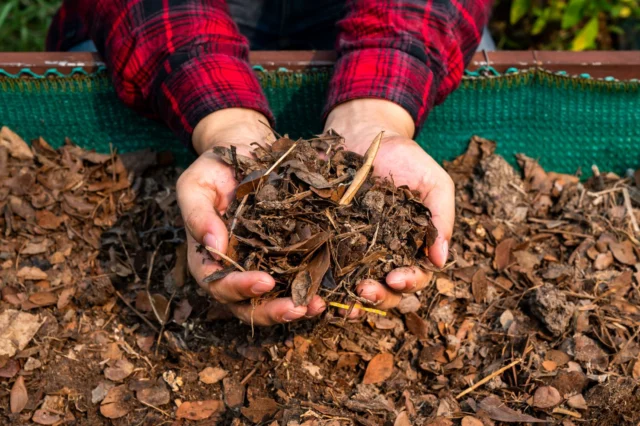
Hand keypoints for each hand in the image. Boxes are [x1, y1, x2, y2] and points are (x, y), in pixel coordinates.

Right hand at [178, 108, 325, 324]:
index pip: (219, 283)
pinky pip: (297, 277)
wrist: (242, 150)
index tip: (265, 281)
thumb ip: (197, 214)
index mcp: (209, 258)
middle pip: (247, 305)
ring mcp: (262, 264)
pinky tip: (330, 290)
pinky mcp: (286, 254)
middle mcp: (235, 268)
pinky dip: (312, 287)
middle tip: (297, 308)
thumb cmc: (213, 169)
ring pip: (274, 299)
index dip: (239, 289)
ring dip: (296, 307)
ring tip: (318, 306)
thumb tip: (213, 247)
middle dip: (272, 311)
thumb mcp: (196, 185)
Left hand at [324, 99, 454, 313]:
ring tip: (344, 301)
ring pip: (356, 286)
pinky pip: (328, 268)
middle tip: (365, 290)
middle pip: (386, 290)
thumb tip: (440, 260)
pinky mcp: (329, 241)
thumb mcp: (432, 182)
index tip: (395, 277)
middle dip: (378, 296)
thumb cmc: (404, 158)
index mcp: (412, 246)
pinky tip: (317, 290)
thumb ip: (441, 217)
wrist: (364, 135)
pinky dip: (324, 283)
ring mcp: (355, 250)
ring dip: (352, 299)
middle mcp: (385, 254)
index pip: (416, 275)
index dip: (408, 282)